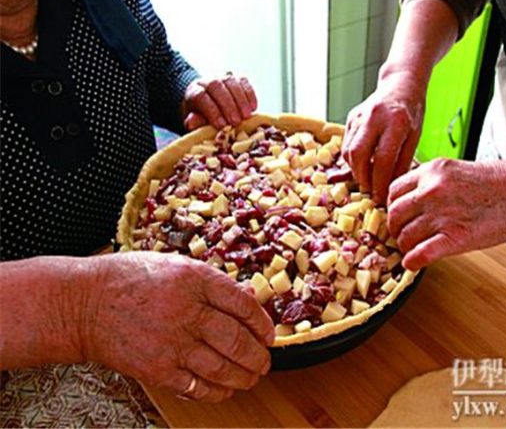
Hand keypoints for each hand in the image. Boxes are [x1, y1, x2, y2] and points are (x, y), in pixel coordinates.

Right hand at [79, 252, 273, 401]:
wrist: (83, 304)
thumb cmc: (128, 280)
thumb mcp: (175, 266)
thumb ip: (213, 282)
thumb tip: (248, 295)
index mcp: (194, 280)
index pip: (243, 304)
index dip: (263, 323)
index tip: (268, 334)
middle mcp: (186, 311)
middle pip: (238, 340)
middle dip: (258, 356)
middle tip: (265, 361)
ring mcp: (172, 343)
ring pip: (223, 368)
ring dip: (244, 376)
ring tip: (252, 377)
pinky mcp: (157, 369)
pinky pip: (197, 387)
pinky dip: (216, 391)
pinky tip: (224, 389)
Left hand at [182, 74, 257, 130]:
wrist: (210, 103)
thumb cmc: (203, 116)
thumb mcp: (196, 121)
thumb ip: (195, 122)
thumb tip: (191, 122)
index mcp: (194, 91)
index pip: (201, 96)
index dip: (212, 111)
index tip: (222, 125)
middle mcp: (207, 80)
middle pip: (216, 86)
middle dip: (228, 105)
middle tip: (236, 121)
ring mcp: (222, 77)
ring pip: (231, 82)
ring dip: (241, 100)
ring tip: (246, 116)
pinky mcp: (236, 77)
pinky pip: (244, 81)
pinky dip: (250, 94)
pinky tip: (253, 107)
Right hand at [342, 72, 424, 203]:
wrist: (400, 84)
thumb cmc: (412, 112)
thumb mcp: (415, 136)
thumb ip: (402, 161)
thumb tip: (391, 187)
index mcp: (396, 121)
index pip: (383, 159)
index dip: (380, 182)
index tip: (381, 196)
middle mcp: (374, 117)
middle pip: (359, 155)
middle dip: (363, 177)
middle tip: (371, 189)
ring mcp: (359, 116)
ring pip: (349, 152)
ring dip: (356, 170)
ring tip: (368, 178)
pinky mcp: (351, 118)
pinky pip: (346, 145)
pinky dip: (352, 160)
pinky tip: (363, 164)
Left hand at [387, 158, 505, 270]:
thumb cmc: (494, 183)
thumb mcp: (454, 170)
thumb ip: (429, 182)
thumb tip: (408, 201)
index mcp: (431, 172)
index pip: (393, 192)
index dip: (392, 207)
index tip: (398, 215)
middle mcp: (432, 191)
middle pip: (395, 215)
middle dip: (395, 227)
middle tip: (401, 234)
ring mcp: (442, 215)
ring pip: (405, 236)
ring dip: (405, 245)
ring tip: (412, 248)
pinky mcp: (454, 238)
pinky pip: (420, 254)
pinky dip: (412, 262)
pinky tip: (412, 263)